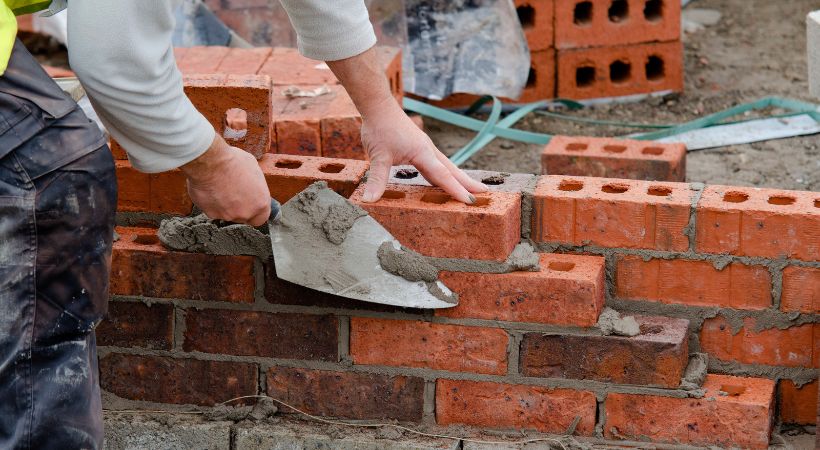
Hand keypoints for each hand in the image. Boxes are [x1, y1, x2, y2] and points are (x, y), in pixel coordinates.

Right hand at [181, 136, 269, 225]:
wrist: (210, 162)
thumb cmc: (233, 161)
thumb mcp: (254, 169)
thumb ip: (255, 185)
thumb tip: (252, 186)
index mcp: (260, 204)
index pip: (261, 218)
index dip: (255, 211)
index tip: (250, 203)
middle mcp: (245, 213)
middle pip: (244, 217)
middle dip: (240, 208)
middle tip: (234, 193)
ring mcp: (228, 215)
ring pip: (227, 214)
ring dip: (225, 205)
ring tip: (220, 188)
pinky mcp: (211, 214)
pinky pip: (213, 211)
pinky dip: (212, 203)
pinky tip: (210, 190)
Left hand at [360, 97, 487, 202]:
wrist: (379, 106)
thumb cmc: (380, 128)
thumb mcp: (377, 156)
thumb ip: (376, 179)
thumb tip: (369, 200)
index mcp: (422, 153)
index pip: (442, 176)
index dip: (455, 190)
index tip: (469, 201)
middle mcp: (428, 150)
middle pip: (452, 170)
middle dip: (468, 183)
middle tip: (485, 194)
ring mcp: (425, 148)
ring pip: (446, 166)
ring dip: (459, 178)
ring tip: (471, 189)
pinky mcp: (419, 147)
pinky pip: (437, 163)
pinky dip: (445, 173)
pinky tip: (443, 179)